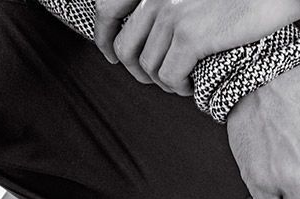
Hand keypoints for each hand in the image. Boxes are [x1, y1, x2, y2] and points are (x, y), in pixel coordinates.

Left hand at [95, 0, 299, 95]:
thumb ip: (170, 7)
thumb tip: (149, 35)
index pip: (107, 9)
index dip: (104, 39)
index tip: (112, 56)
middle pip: (125, 48)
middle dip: (140, 72)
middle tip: (161, 80)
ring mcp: (171, 15)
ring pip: (149, 69)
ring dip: (166, 83)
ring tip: (185, 82)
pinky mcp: (190, 36)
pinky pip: (169, 77)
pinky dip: (181, 88)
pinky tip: (195, 85)